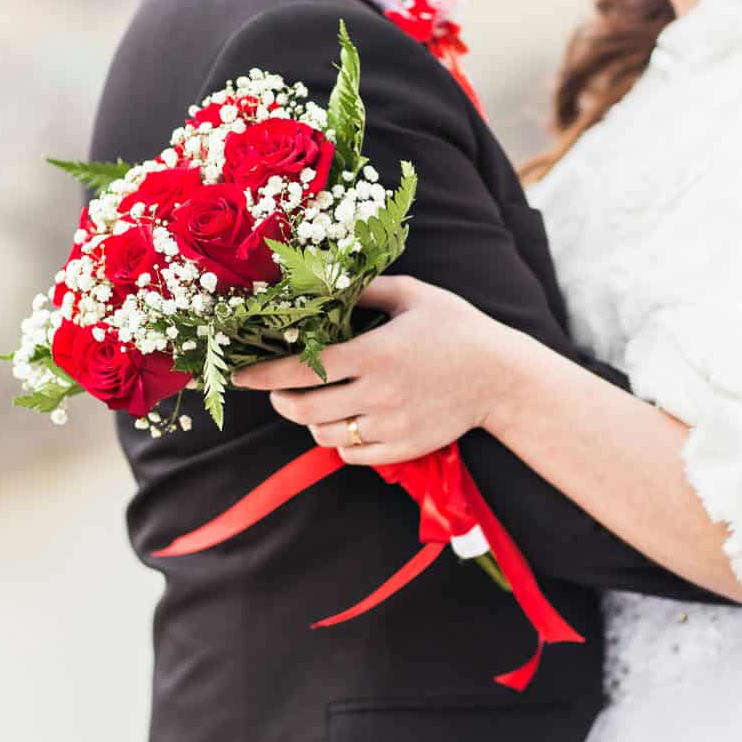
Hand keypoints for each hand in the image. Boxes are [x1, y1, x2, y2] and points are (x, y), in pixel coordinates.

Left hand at [231, 276, 516, 464]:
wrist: (502, 378)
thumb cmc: (458, 329)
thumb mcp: (415, 296)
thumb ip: (367, 291)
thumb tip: (326, 287)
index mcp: (375, 354)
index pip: (303, 369)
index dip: (263, 374)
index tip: (240, 374)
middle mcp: (378, 395)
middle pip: (304, 409)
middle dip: (279, 400)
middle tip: (276, 390)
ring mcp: (390, 427)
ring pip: (325, 434)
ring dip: (309, 420)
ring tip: (313, 403)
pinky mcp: (403, 449)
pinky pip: (352, 454)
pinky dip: (339, 441)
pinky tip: (344, 422)